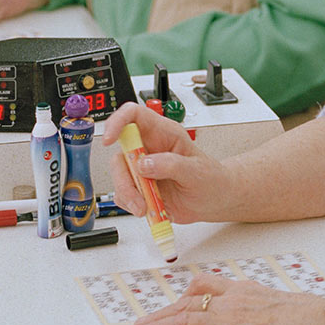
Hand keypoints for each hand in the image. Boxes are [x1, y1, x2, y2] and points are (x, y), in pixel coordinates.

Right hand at [99, 103, 238, 224]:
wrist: (215, 200)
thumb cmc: (210, 178)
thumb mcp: (197, 171)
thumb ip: (172, 165)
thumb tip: (145, 164)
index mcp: (163, 134)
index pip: (134, 115)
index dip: (118, 122)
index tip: (110, 139)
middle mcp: (149, 149)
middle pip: (121, 151)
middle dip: (123, 176)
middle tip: (138, 193)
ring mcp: (142, 169)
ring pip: (119, 175)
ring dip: (128, 194)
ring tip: (146, 207)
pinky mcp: (140, 187)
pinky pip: (123, 194)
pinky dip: (131, 205)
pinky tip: (148, 209)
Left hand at [131, 272, 324, 324]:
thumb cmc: (315, 318)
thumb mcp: (282, 304)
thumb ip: (262, 307)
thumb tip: (258, 317)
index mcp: (245, 290)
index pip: (204, 288)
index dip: (182, 298)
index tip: (171, 304)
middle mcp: (233, 301)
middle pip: (186, 304)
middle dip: (161, 314)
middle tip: (143, 323)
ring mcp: (231, 322)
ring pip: (182, 322)